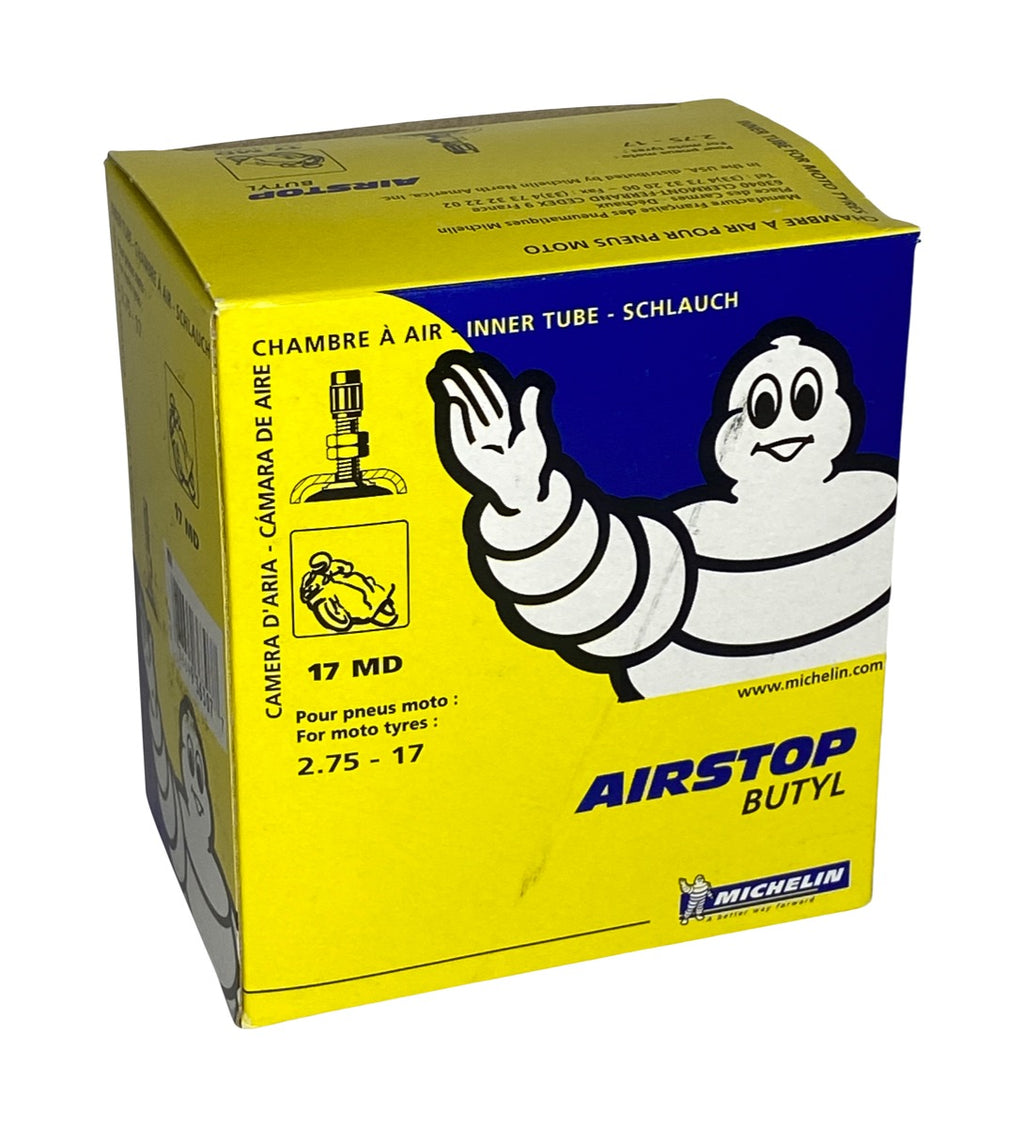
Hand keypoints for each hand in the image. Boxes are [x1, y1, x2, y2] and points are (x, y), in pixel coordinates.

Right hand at [429, 352, 552, 511]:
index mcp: (504, 424)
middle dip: (463, 382)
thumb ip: (530, 409)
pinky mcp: (467, 457)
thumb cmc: (532, 467)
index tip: (472, 360)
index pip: (491, 396)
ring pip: (464, 414)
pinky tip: (452, 403)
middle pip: (473, 401)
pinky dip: (455, 421)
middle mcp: (488, 432)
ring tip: (444, 376)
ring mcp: (477, 443)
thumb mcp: (534, 434)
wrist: (524, 494)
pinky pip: (458, 436)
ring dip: (453, 394)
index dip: (481, 378)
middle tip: (452, 361)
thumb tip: (533, 384)